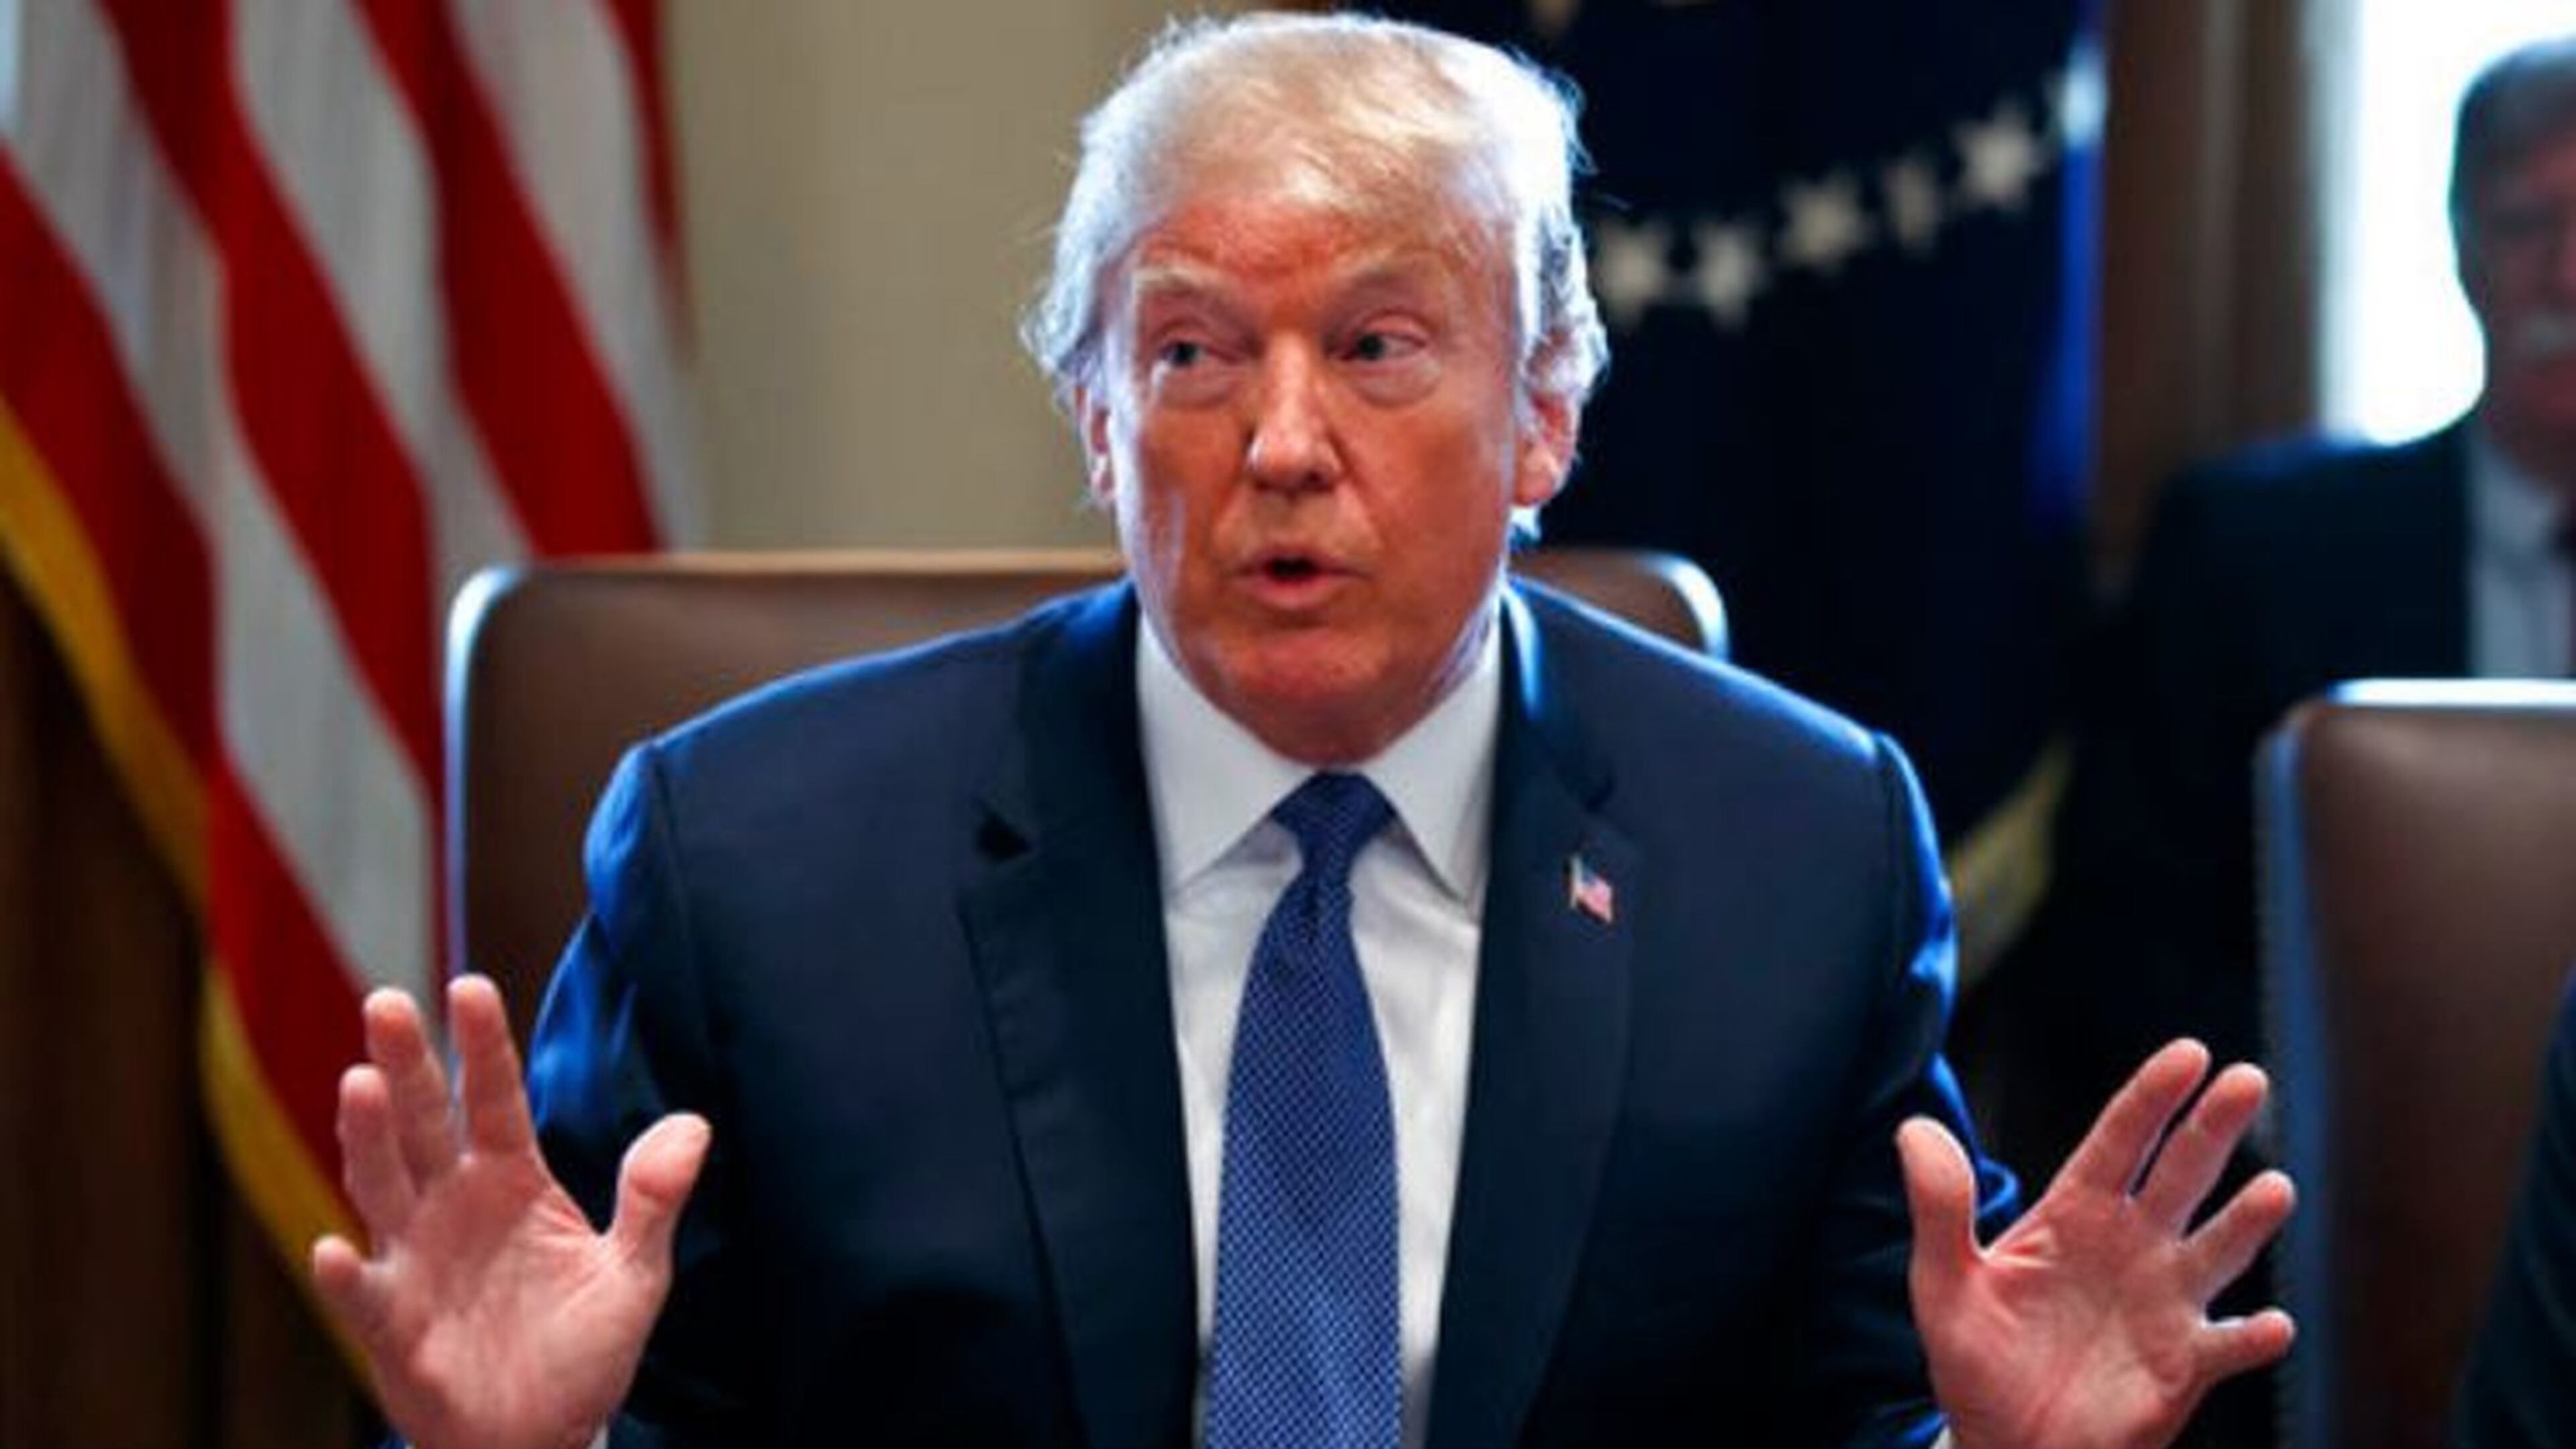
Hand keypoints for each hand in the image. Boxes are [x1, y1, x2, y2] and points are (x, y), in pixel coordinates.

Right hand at [310, 976, 710, 1448]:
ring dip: (367, 1138)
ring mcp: (414, 1257)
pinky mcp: (392, 1323)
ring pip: (382, 1184)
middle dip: (406, 1063)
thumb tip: (693, 1126)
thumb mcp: (635, 1275)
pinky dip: (344, 1275)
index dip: (483, 1045)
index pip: (494, 1098)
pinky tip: (331, 1249)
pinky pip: (362, 1294)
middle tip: (388, 1001)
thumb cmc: (583, 1350)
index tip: (470, 986)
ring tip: (358, 1082)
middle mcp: (452, 1203)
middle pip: (423, 1121)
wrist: (544, 1434)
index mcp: (511, 1179)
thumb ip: (654, 1201)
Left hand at [1899, 1039, 2295, 1448]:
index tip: (2188, 1053)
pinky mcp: (2183, 1366)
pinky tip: (2270, 1324)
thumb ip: (1938, 1207)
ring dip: (2246, 1222)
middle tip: (2247, 1079)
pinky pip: (2226, 1346)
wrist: (2002, 1442)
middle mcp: (2132, 1247)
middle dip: (2213, 1127)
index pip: (2120, 1141)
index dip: (2152, 1096)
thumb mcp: (1942, 1282)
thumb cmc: (1975, 1358)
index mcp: (2076, 1215)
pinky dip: (2252, 1337)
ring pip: (2218, 1250)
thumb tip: (1913, 1128)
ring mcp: (2164, 1303)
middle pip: (2182, 1174)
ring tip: (2274, 1188)